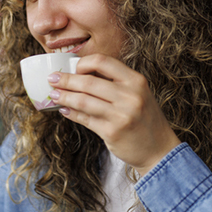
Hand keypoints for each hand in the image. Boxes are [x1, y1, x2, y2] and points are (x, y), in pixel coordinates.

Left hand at [46, 54, 180, 175]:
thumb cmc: (145, 120)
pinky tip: (64, 109)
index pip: (103, 62)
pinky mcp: (112, 132)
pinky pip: (85, 119)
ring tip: (53, 94)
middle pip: (88, 81)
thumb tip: (79, 75)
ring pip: (83, 100)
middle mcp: (130, 96)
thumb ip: (115, 84)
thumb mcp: (138, 94)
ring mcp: (121, 115)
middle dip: (66, 79)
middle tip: (52, 79)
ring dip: (64, 96)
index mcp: (136, 81)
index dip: (83, 63)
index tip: (72, 68)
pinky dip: (71, 113)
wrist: (159, 150)